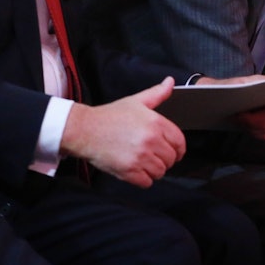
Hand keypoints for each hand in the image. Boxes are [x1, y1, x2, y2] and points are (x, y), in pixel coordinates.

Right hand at [60, 77, 184, 187]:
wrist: (85, 130)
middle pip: (171, 159)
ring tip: (143, 162)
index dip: (178, 148)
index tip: (175, 152)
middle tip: (153, 155)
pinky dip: (143, 179)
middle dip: (164, 159)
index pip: (179, 142)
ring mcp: (140, 157)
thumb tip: (170, 82)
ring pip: (160, 172)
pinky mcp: (129, 171)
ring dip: (154, 170)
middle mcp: (150, 140)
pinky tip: (136, 169)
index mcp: (155, 123)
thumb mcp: (136, 101)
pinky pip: (147, 182)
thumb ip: (157, 93)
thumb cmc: (109, 116)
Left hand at [195, 75, 264, 138]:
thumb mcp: (234, 84)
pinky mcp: (262, 123)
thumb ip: (247, 87)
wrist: (214, 97)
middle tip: (240, 116)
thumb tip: (259, 92)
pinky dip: (252, 131)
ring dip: (253, 126)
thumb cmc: (225, 88)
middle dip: (257, 121)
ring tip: (238, 117)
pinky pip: (263, 133)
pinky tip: (241, 123)